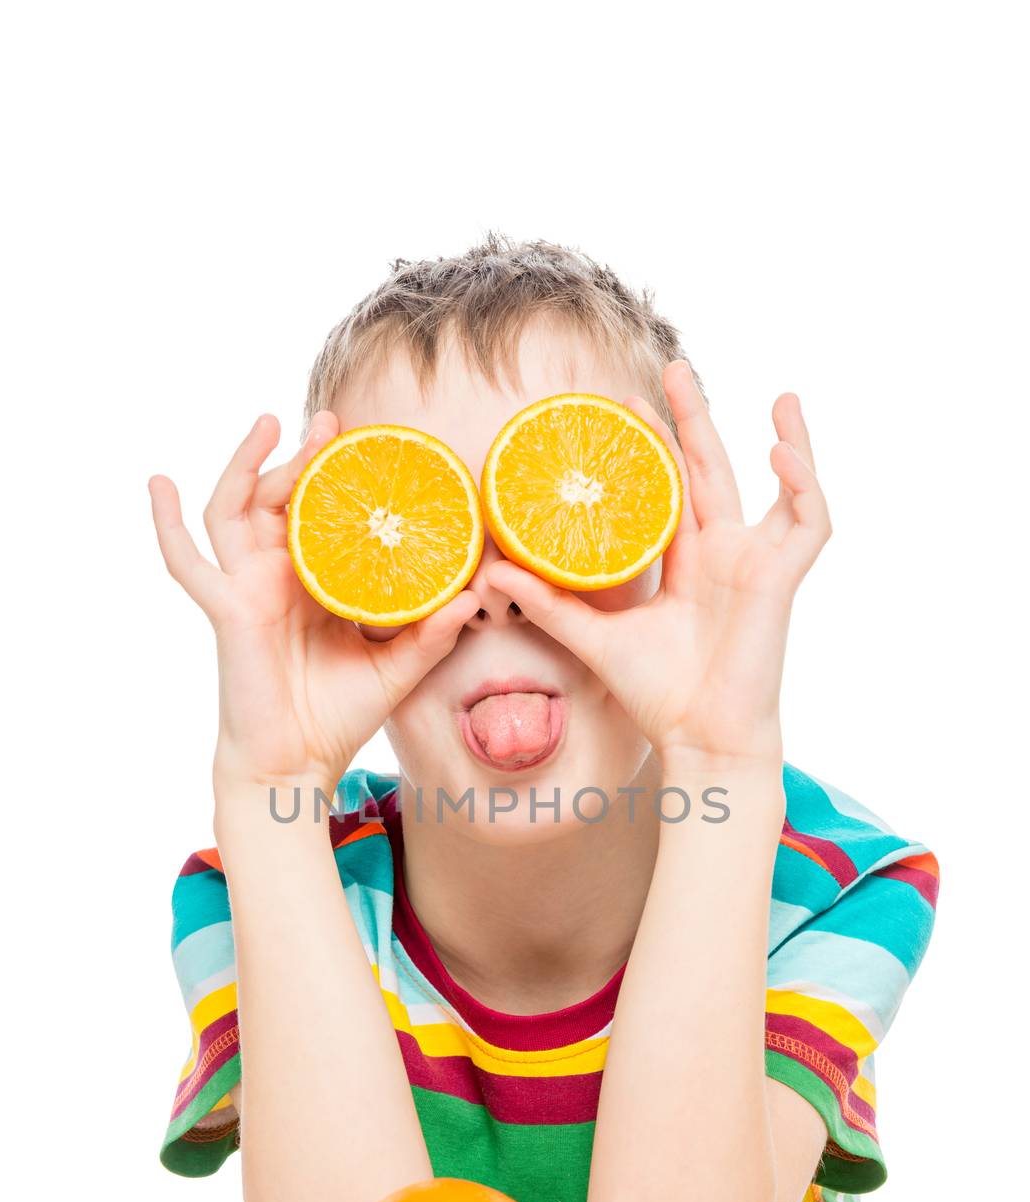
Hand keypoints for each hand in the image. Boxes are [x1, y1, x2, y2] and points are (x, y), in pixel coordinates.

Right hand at [149, 412, 478, 789]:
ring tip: (272, 423)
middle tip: (332, 423)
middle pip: (280, 499)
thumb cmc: (338, 717)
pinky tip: (157, 483)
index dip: (338, 480)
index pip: (324, 516)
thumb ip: (431, 633)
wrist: (297, 764)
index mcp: (316, 583)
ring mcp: (246, 588)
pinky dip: (166, 523)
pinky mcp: (226, 608)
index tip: (368, 444)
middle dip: (301, 456)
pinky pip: (187, 562)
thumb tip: (475, 594)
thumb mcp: (396, 669)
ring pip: (236, 509)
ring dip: (246, 463)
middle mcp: (277, 577)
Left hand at [485, 359, 831, 771]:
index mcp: (686, 562)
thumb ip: (549, 601)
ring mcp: (757, 564)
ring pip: (782, 487)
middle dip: (696, 418)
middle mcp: (724, 554)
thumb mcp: (592, 637)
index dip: (654, 445)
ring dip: (786, 441)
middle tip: (672, 366)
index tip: (625, 403)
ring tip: (780, 396)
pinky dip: (804, 486)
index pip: (670, 488)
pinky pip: (809, 523)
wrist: (698, 739)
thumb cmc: (656, 695)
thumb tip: (490, 570)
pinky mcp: (782, 580)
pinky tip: (781, 454)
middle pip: (713, 470)